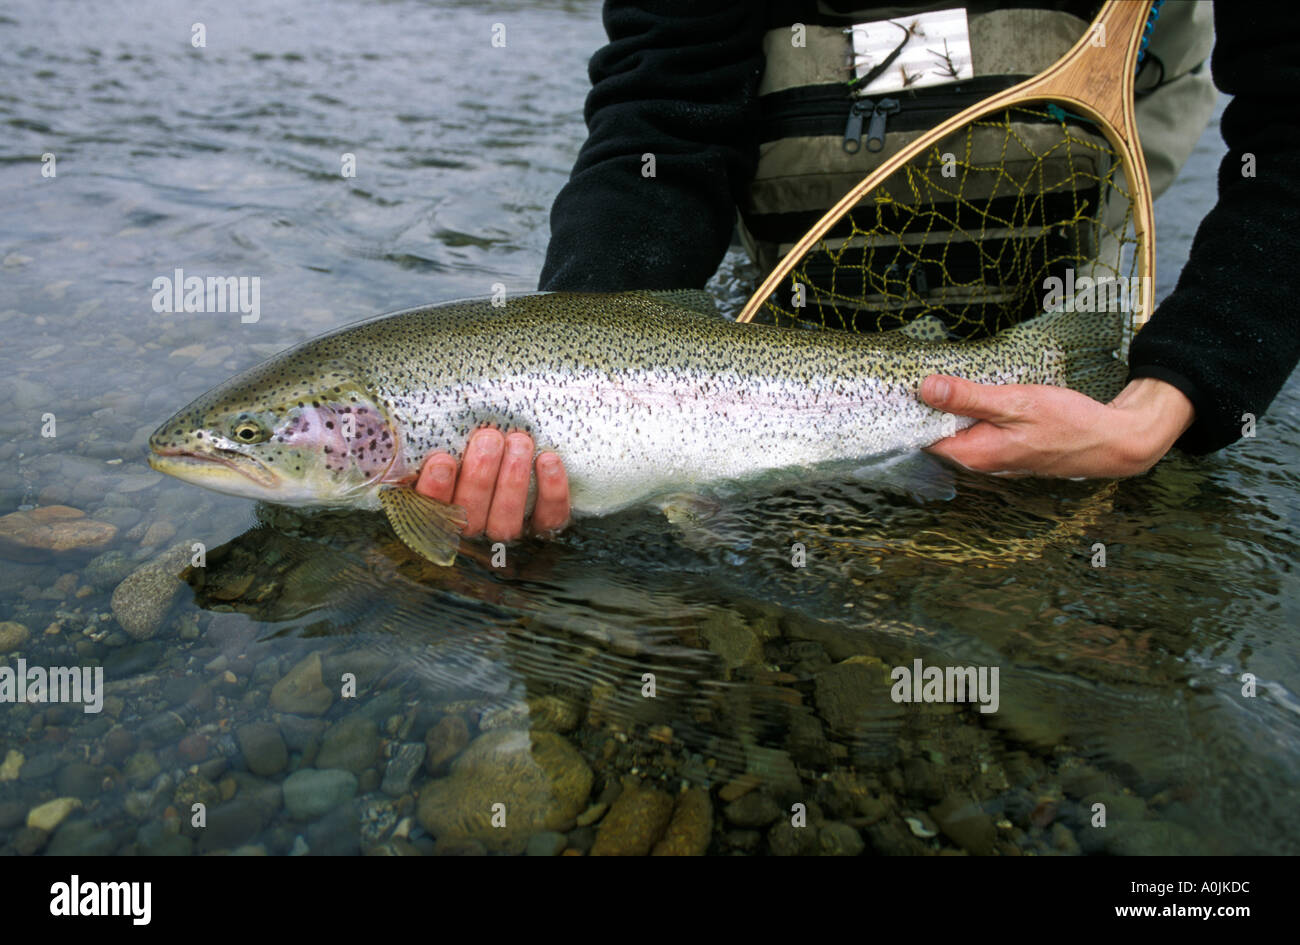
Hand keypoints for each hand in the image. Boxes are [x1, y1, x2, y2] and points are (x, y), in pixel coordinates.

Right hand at [415, 428, 569, 540]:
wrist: (529, 470)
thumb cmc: (474, 456)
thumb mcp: (449, 455)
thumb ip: (431, 452)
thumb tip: (407, 428)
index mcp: (441, 517)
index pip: (432, 513)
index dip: (436, 490)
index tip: (442, 460)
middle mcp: (472, 534)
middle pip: (471, 516)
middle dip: (480, 476)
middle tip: (489, 439)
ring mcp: (509, 536)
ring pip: (506, 521)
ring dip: (513, 480)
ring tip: (518, 442)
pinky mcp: (545, 530)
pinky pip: (549, 518)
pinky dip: (551, 490)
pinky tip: (548, 459)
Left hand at [920, 375, 1195, 477]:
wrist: (1112, 440)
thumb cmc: (1068, 424)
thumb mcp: (1015, 402)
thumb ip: (969, 397)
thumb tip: (926, 389)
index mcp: (974, 454)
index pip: (922, 438)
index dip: (908, 413)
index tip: (896, 387)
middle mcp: (979, 461)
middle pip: (937, 434)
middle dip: (925, 407)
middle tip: (914, 373)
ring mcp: (993, 456)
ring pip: (957, 430)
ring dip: (948, 407)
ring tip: (936, 376)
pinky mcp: (1006, 448)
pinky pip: (976, 428)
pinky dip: (969, 410)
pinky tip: (971, 390)